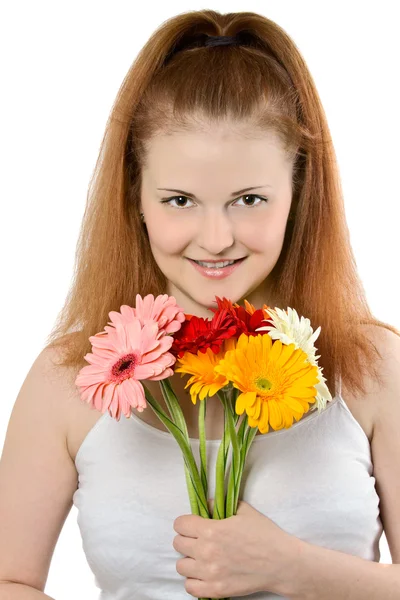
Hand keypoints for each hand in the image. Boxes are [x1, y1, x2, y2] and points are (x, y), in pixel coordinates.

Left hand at [172, 499, 296, 598]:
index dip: (185, 522)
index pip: (180, 524)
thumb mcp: (243, 511)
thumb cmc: (264, 534)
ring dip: (189, 560)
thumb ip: (220, 505)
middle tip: (198, 540)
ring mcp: (210, 573)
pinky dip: (194, 581)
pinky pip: (190, 587)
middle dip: (187, 539)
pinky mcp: (216, 590)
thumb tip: (205, 506)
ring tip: (201, 558)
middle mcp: (207, 551)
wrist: (281, 563)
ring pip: (181, 566)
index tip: (192, 525)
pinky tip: (204, 574)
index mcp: (212, 530)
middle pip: (178, 544)